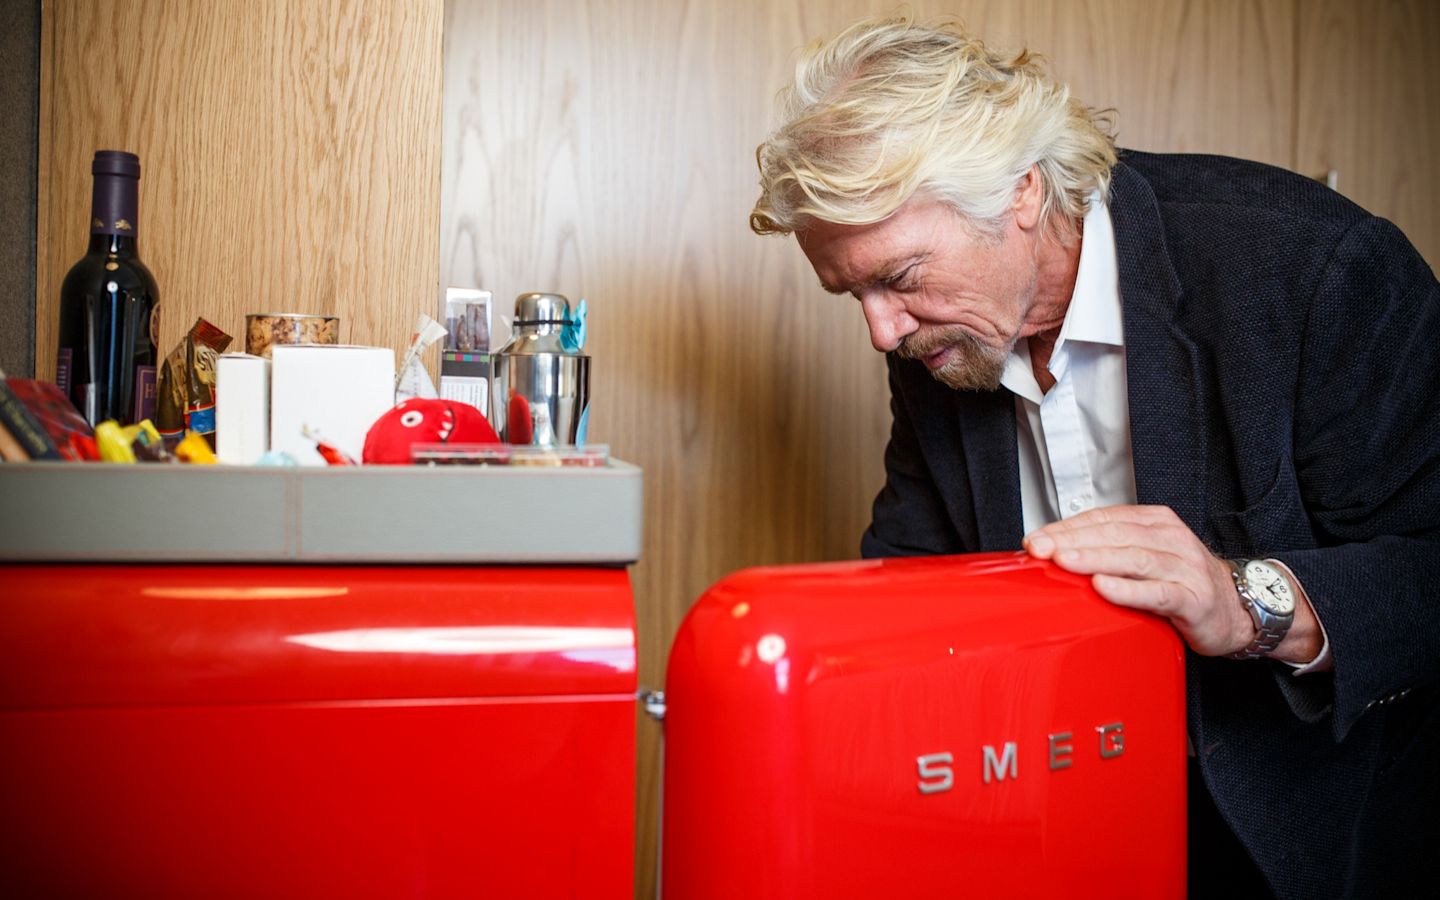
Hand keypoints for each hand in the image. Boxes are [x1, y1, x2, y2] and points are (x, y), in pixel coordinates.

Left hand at [1023, 505, 1253, 656]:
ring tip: (1064, 561)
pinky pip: (1157, 592)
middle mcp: (1170, 539)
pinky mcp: (1193, 599)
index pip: (1104, 518)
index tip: (1036, 538)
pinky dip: (1127, 589)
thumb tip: (1054, 552)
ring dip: (1094, 559)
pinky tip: (1103, 586)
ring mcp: (1184, 567)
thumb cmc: (1182, 583)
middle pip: (1114, 534)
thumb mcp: (1146, 556)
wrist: (1237, 610)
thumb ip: (1109, 550)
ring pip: (1133, 558)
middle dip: (1072, 540)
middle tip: (1041, 549)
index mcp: (1155, 522)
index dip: (1067, 527)